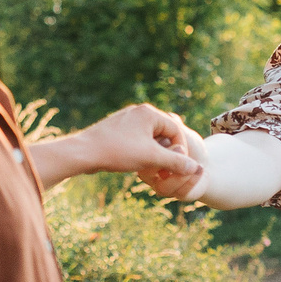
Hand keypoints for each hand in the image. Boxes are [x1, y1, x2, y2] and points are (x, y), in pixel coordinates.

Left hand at [34, 102, 203, 190]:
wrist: (83, 152)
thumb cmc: (117, 151)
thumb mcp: (151, 158)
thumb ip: (175, 162)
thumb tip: (196, 169)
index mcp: (149, 112)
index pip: (176, 129)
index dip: (180, 150)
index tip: (177, 166)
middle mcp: (138, 111)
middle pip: (163, 132)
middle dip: (167, 152)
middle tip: (165, 169)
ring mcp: (126, 119)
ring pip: (149, 137)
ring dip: (154, 153)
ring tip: (150, 168)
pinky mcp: (116, 129)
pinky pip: (136, 139)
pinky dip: (141, 151)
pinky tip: (135, 164)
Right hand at [136, 122, 208, 197]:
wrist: (206, 161)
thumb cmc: (190, 145)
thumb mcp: (182, 132)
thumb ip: (173, 125)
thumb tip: (170, 117)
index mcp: (146, 155)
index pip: (141, 153)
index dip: (156, 146)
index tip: (172, 138)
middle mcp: (150, 173)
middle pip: (146, 173)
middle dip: (164, 161)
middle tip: (181, 149)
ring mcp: (162, 186)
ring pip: (163, 187)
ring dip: (181, 174)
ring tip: (196, 164)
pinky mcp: (177, 194)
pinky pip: (178, 193)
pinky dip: (191, 181)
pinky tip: (201, 170)